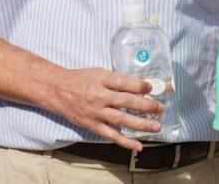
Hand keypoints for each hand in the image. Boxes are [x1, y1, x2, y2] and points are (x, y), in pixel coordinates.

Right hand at [42, 66, 164, 150]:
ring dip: (141, 124)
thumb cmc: (81, 79)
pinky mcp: (93, 125)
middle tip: (160, 108)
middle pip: (127, 101)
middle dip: (146, 105)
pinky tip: (138, 145)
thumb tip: (142, 87)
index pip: (125, 82)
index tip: (152, 87)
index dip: (141, 85)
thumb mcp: (100, 73)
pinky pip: (111, 135)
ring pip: (122, 119)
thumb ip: (118, 80)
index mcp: (102, 79)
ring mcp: (96, 112)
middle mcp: (100, 96)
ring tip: (156, 126)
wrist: (57, 90)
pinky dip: (126, 141)